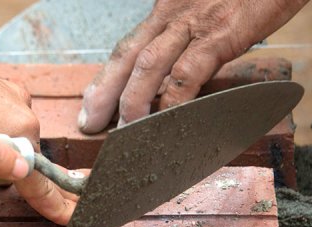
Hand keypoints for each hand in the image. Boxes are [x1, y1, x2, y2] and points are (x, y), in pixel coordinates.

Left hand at [78, 0, 307, 131]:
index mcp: (169, 8)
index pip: (129, 45)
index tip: (93, 102)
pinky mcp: (221, 33)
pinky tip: (166, 120)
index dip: (108, 76)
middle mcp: (173, 13)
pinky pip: (188, 71)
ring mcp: (195, 23)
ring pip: (149, 64)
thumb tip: (180, 70)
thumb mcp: (211, 5)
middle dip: (104, 92)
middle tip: (90, 123)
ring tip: (123, 130)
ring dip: (132, 100)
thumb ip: (191, 32)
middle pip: (127, 55)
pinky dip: (174, 99)